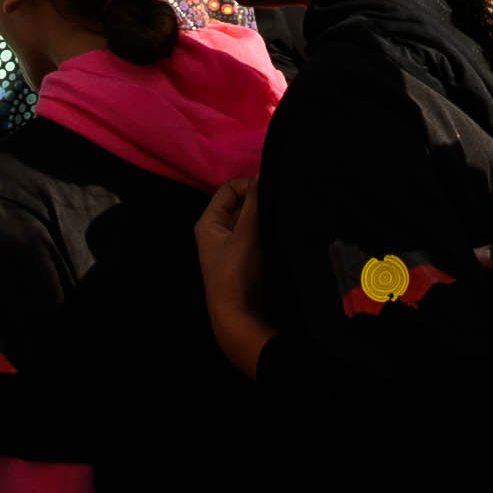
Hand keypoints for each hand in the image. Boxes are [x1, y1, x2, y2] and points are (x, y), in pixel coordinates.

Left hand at [194, 175, 270, 376]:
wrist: (239, 317)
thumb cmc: (236, 273)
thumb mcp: (245, 233)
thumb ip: (254, 203)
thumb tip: (263, 175)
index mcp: (208, 222)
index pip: (229, 189)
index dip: (250, 185)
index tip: (272, 191)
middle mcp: (217, 232)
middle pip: (241, 204)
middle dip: (260, 202)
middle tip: (282, 203)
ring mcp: (232, 247)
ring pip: (252, 221)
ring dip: (266, 218)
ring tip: (284, 217)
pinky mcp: (246, 261)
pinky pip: (259, 237)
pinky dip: (269, 232)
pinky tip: (283, 232)